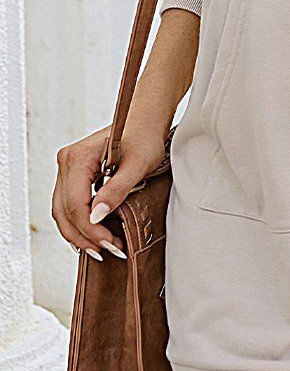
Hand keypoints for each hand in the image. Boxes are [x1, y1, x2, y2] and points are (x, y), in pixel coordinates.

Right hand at [52, 119, 168, 260]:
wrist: (146, 118)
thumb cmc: (144, 135)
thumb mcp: (137, 165)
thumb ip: (116, 190)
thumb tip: (96, 217)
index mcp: (77, 158)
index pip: (75, 204)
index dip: (91, 229)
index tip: (111, 244)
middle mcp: (67, 161)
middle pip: (63, 210)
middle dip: (84, 236)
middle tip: (107, 252)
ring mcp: (68, 167)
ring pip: (62, 209)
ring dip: (79, 232)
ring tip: (101, 248)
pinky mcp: (75, 172)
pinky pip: (69, 202)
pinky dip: (79, 221)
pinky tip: (94, 234)